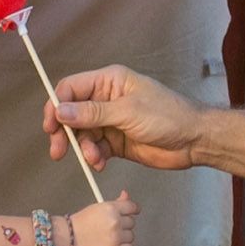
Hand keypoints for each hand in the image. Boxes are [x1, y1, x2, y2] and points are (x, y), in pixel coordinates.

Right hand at [44, 65, 205, 171]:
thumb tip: (61, 110)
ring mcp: (111, 121)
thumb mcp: (127, 112)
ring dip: (83, 148)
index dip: (57, 105)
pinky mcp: (116, 141)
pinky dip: (94, 157)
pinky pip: (95, 148)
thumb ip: (92, 113)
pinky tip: (100, 164)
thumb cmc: (167, 116)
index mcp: (109, 82)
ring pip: (82, 134)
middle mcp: (107, 99)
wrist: (193, 141)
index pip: (71, 88)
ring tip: (93, 159)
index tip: (51, 126)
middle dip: (64, 132)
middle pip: (72, 113)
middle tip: (58, 151)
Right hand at [66, 193, 137, 245]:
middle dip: (123, 225)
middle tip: (109, 228)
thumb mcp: (98, 207)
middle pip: (131, 223)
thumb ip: (116, 202)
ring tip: (108, 237)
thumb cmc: (80, 223)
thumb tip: (126, 195)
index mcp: (111, 208)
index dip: (132, 211)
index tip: (131, 214)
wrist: (68, 238)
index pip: (132, 207)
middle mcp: (115, 221)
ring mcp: (115, 237)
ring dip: (123, 238)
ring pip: (131, 236)